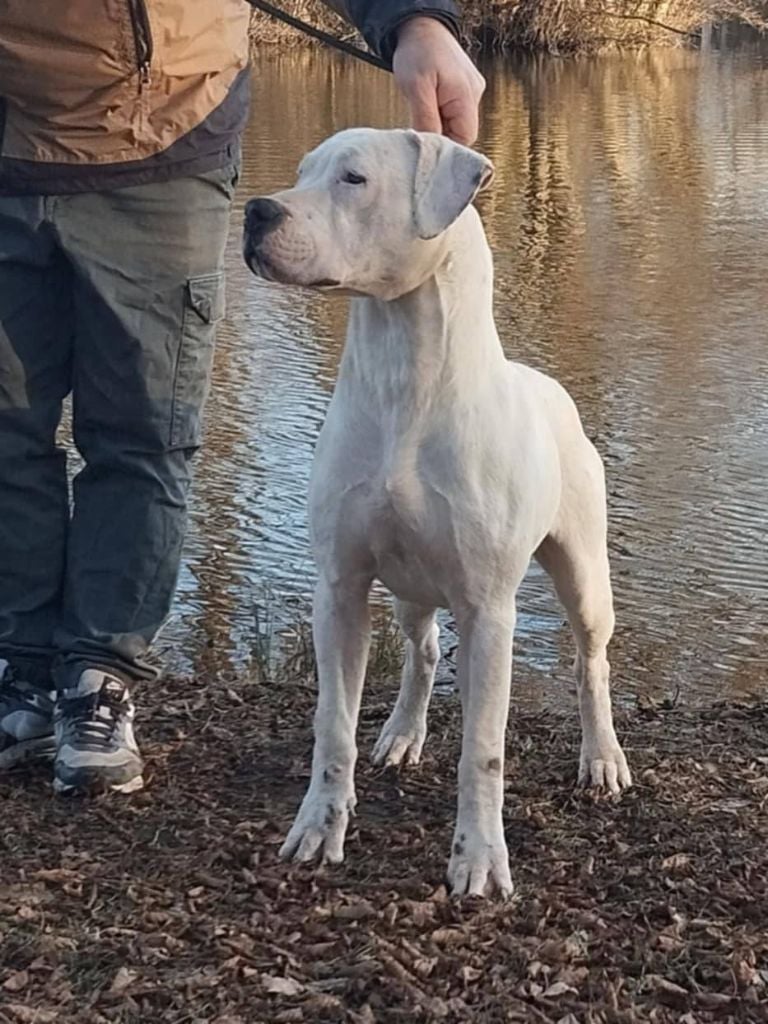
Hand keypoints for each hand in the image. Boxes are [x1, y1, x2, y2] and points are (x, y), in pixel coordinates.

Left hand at [392, 17, 484, 145]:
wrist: (420, 26)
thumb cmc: (418, 51)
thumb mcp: (416, 88)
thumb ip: (426, 120)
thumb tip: (431, 148)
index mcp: (466, 95)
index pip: (465, 139)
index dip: (447, 146)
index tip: (427, 142)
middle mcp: (474, 94)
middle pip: (461, 132)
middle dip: (440, 134)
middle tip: (420, 123)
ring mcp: (471, 90)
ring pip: (456, 123)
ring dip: (438, 123)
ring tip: (423, 108)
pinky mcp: (464, 88)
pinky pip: (454, 111)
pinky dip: (440, 113)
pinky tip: (428, 103)